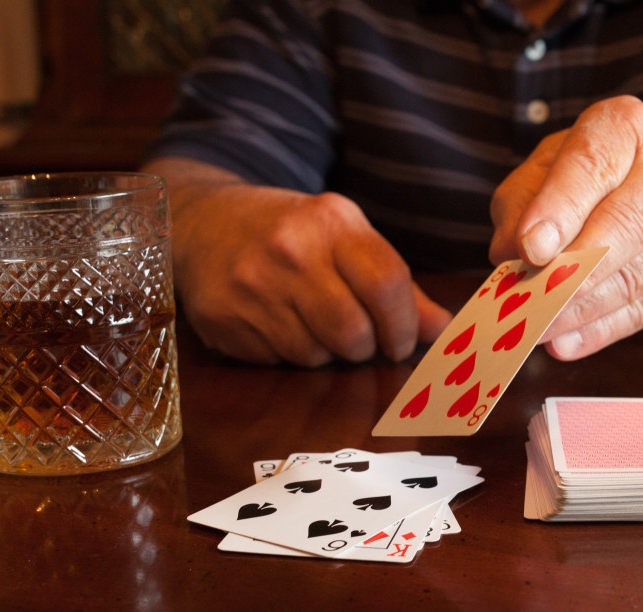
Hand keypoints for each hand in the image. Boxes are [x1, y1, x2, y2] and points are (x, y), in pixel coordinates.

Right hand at [146, 158, 451, 365]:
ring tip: (311, 322)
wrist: (201, 222)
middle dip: (364, 347)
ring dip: (325, 351)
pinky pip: (279, 360)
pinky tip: (277, 324)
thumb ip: (397, 286)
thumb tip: (441, 331)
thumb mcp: (344, 239)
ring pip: (316, 354)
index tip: (401, 341)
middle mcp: (289, 249)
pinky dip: (288, 353)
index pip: (386, 284)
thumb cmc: (290, 234)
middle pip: (353, 332)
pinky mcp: (224, 319)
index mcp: (330, 220)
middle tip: (359, 340)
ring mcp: (252, 285)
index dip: (403, 325)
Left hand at [489, 97, 642, 359]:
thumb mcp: (573, 155)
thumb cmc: (628, 168)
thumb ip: (530, 195)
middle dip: (569, 270)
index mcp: (625, 128)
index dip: (558, 210)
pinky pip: (642, 311)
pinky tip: (565, 344)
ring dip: (574, 310)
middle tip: (525, 300)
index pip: (589, 167)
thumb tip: (505, 254)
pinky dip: (600, 332)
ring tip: (530, 329)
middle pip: (618, 229)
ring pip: (626, 278)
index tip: (529, 248)